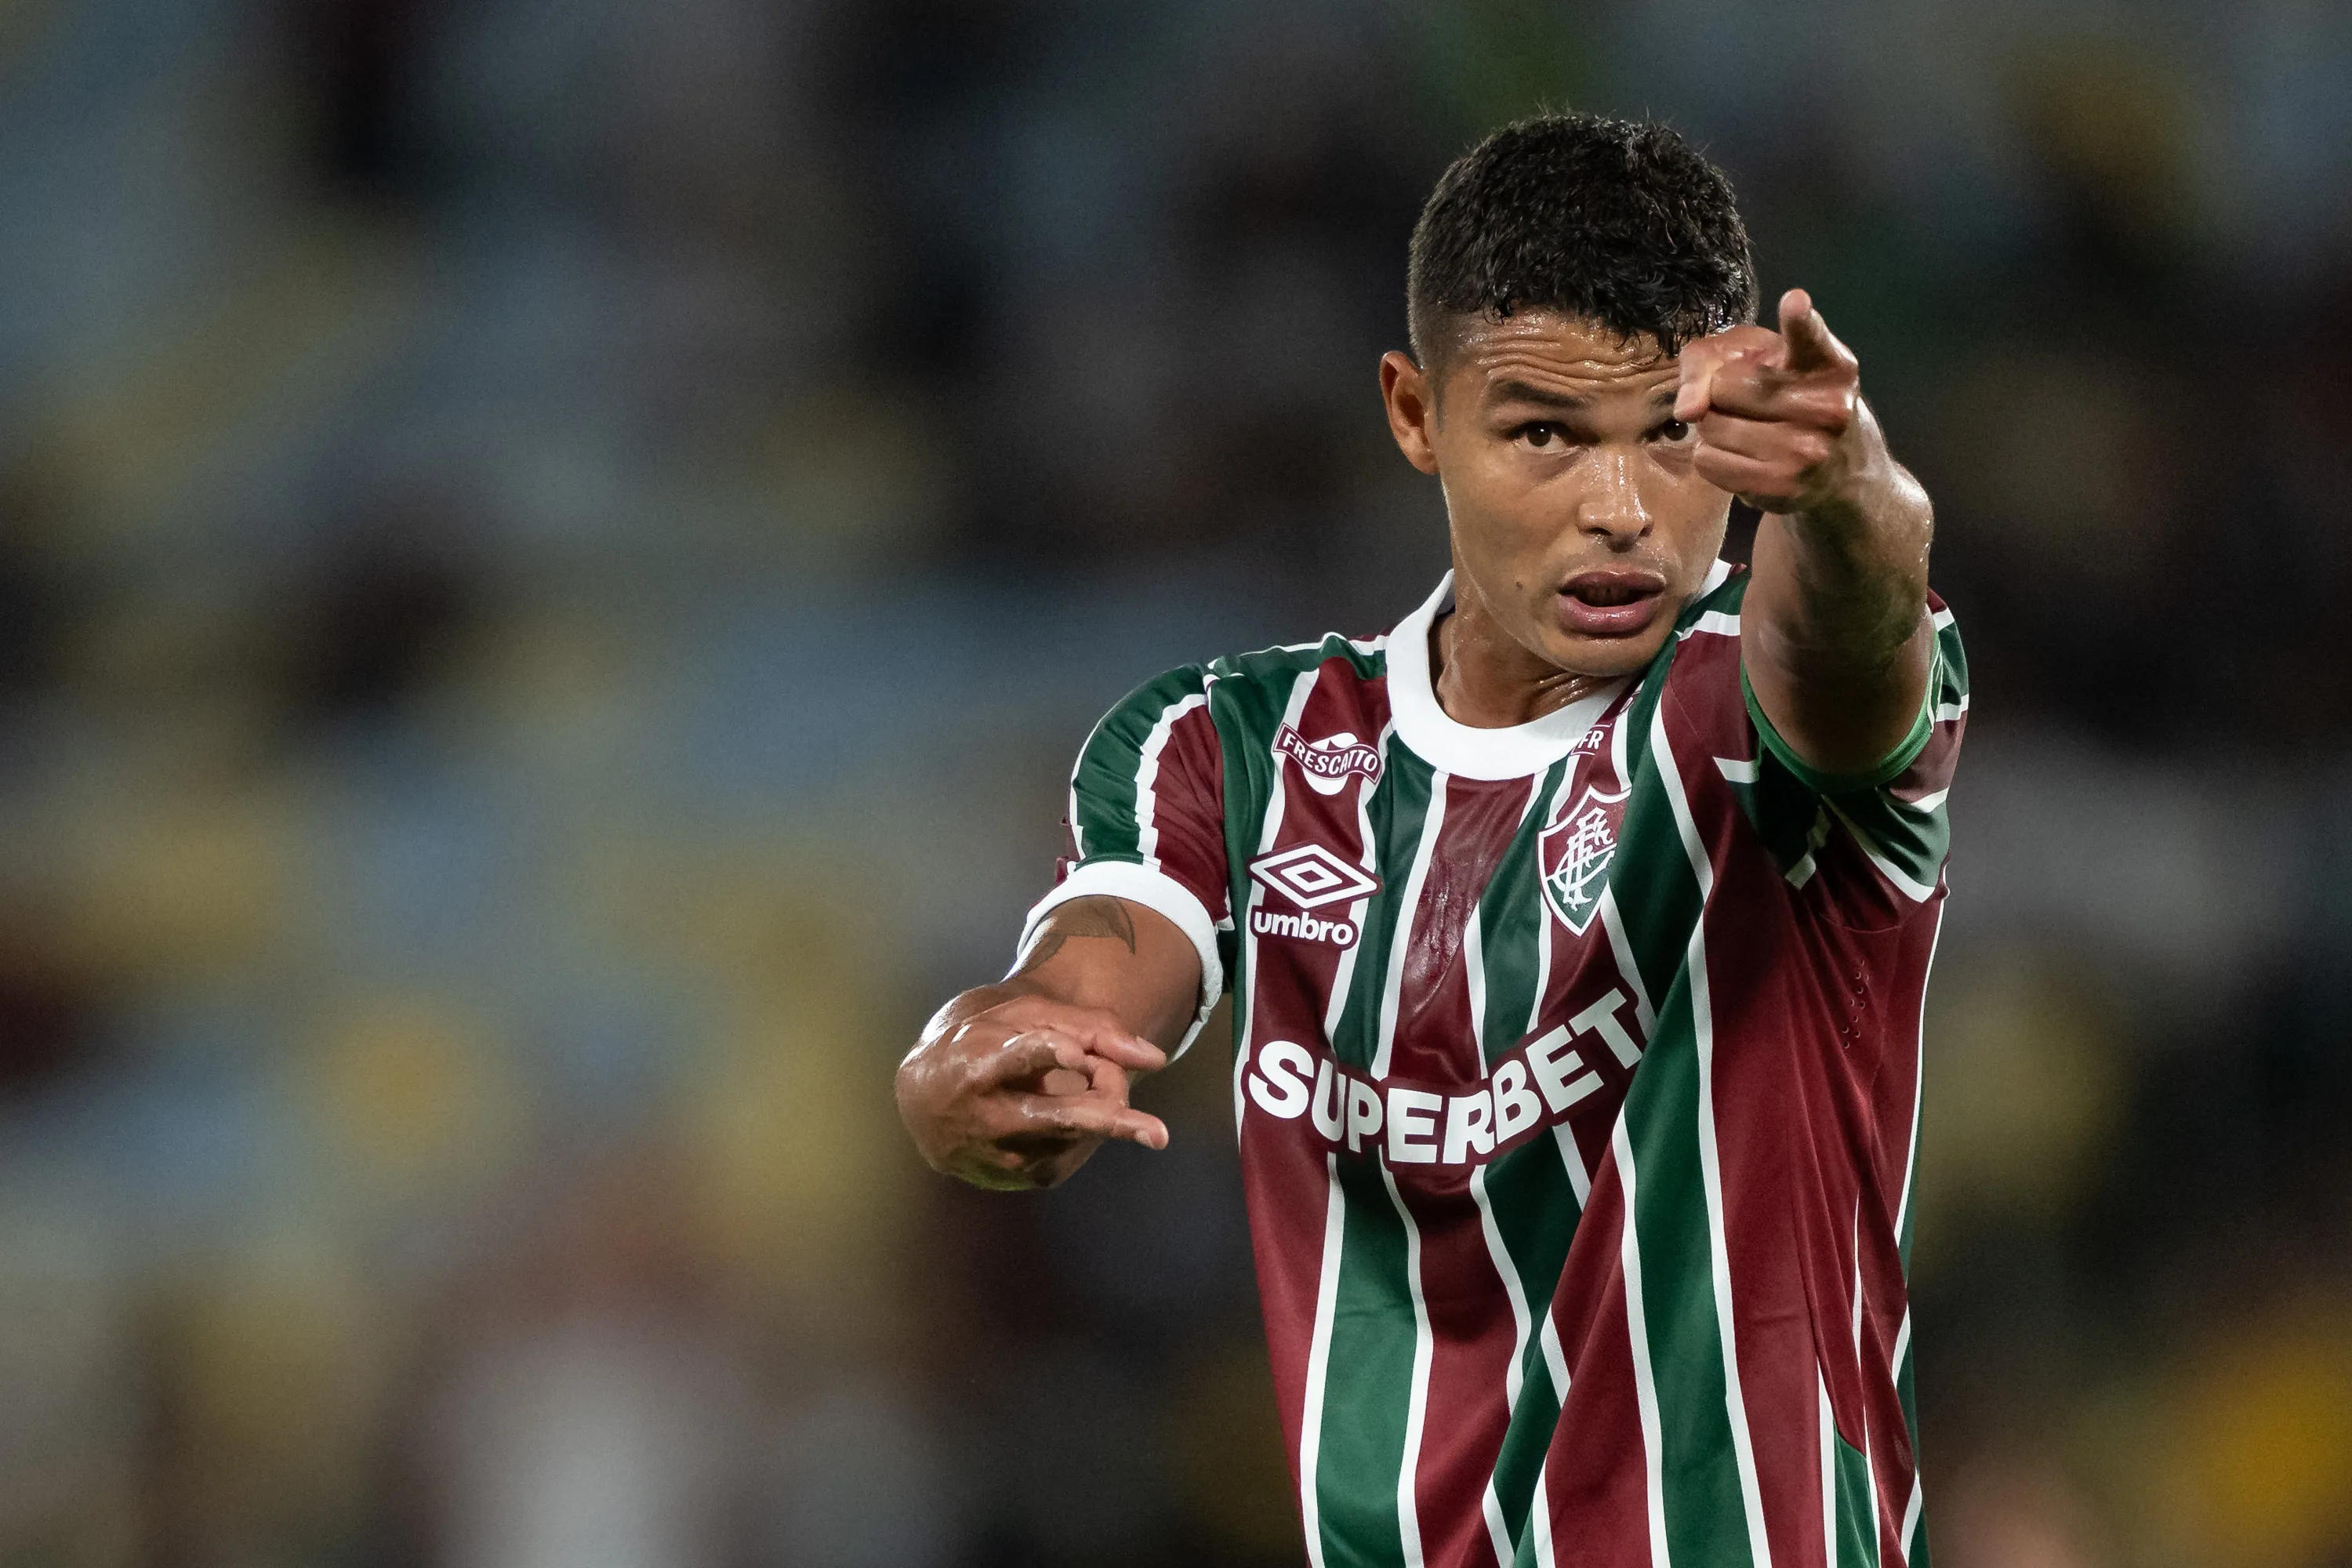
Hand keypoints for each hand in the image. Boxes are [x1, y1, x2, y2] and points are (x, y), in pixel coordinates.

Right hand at [895, 990, 1169, 1190]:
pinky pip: (1078, 1148)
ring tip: (1080, 1071)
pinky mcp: (1024, 1178)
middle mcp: (987, 1118)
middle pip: (1055, 1118)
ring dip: (1100, 1100)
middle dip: (1106, 1120)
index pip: (1014, 1059)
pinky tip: (1064, 1106)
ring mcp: (1005, 1157)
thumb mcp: (1025, 1017)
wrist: (924, 1103)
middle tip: (1156, 1134)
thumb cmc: (983, 1044)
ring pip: (1079, 1131)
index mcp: (977, 1066)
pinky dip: (1087, 1125)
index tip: (1074, 1053)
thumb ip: (1091, 1028)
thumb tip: (1154, 1059)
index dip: (1045, 1053)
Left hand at [1675, 288, 1874, 516]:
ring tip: (1748, 429)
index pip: (1811, 338)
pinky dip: (1712, 457)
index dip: (1800, 320)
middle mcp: (1828, 407)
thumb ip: (1708, 361)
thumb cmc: (1788, 399)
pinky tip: (1743, 456)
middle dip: (1722, 392)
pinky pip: (1708, 461)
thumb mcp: (1761, 361)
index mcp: (1832, 366)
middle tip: (1749, 402)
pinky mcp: (1781, 486)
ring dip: (1714, 427)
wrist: (1836, 470)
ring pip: (1711, 426)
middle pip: (1726, 386)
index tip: (1795, 302)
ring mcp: (1807, 451)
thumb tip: (1688, 410)